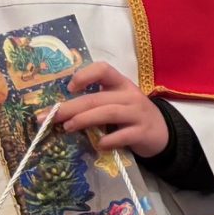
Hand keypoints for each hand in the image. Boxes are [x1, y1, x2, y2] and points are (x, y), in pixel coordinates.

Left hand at [53, 62, 168, 156]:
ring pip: (109, 113)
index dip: (84, 76)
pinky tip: (98, 145)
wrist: (163, 134)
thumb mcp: (117, 103)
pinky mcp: (143, 133)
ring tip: (67, 127)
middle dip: (70, 107)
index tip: (70, 88)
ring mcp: (138, 114)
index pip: (103, 70)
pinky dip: (108, 141)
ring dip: (85, 120)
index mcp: (121, 84)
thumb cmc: (131, 117)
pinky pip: (123, 135)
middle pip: (97, 98)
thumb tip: (59, 112)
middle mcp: (130, 96)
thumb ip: (96, 103)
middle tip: (50, 117)